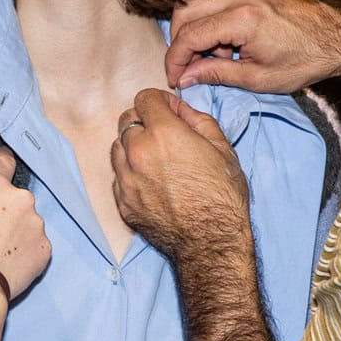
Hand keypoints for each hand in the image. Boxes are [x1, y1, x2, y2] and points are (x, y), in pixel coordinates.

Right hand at [0, 148, 49, 300]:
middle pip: (16, 200)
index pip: (4, 163)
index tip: (5, 159)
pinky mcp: (44, 251)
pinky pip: (35, 246)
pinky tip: (10, 263)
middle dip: (6, 211)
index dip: (3, 160)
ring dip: (17, 232)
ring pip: (28, 224)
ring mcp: (37, 226)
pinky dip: (25, 252)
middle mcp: (22, 201)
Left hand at [110, 89, 249, 263]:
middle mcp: (137, 152)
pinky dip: (130, 173)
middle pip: (126, 120)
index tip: (170, 112)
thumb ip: (198, 120)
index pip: (144, 98)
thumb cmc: (222, 197)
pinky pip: (118, 176)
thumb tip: (180, 109)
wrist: (210, 242)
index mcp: (163, 133)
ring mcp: (126, 179)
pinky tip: (151, 182)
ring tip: (156, 159)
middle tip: (163, 135)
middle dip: (144, 121)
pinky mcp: (122, 202)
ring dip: (133, 146)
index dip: (160, 101)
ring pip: (117, 147)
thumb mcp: (222, 149)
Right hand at [164, 0, 340, 93]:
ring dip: (196, 30)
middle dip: (180, 41)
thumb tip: (186, 76)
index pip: (190, 35)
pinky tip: (228, 44)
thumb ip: (216, 74)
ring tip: (217, 58)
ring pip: (198, 1)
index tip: (176, 78)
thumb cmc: (306, 61)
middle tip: (189, 67)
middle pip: (185, 10)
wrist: (339, 40)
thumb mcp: (258, 78)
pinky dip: (211, 21)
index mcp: (244, 19)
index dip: (176, 59)